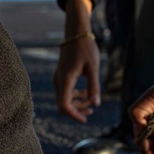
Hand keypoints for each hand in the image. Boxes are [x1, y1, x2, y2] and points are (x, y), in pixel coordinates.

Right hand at [53, 0, 100, 122]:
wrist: (76, 34)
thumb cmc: (86, 48)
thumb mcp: (93, 67)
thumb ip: (94, 86)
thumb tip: (96, 104)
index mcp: (65, 79)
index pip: (64, 104)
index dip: (74, 114)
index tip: (85, 119)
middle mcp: (58, 81)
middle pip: (62, 105)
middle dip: (77, 111)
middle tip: (92, 109)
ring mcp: (58, 79)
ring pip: (63, 100)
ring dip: (77, 104)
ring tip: (91, 101)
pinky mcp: (60, 77)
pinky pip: (64, 93)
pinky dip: (74, 97)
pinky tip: (86, 93)